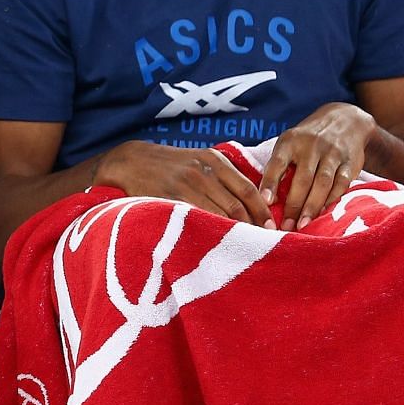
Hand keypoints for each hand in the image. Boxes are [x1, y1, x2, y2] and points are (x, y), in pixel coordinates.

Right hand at [93, 142, 273, 226]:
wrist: (131, 161)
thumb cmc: (170, 164)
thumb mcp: (199, 158)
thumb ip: (223, 174)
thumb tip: (255, 199)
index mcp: (214, 161)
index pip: (248, 189)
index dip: (263, 211)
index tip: (272, 227)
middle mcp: (202, 172)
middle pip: (237, 205)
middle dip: (253, 226)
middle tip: (263, 242)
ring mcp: (185, 186)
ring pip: (219, 215)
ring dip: (234, 232)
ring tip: (245, 246)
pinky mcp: (169, 199)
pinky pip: (197, 219)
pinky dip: (210, 231)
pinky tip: (217, 242)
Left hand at [256, 102, 374, 228]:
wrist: (344, 120)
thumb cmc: (306, 141)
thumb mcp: (288, 144)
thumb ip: (278, 167)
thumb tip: (265, 200)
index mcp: (290, 141)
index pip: (277, 163)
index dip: (270, 182)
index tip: (265, 201)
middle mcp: (311, 146)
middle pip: (302, 178)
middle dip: (293, 204)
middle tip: (285, 226)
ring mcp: (332, 153)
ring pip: (323, 183)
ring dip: (312, 206)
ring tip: (303, 225)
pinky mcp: (350, 162)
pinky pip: (341, 184)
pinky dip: (331, 200)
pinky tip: (322, 214)